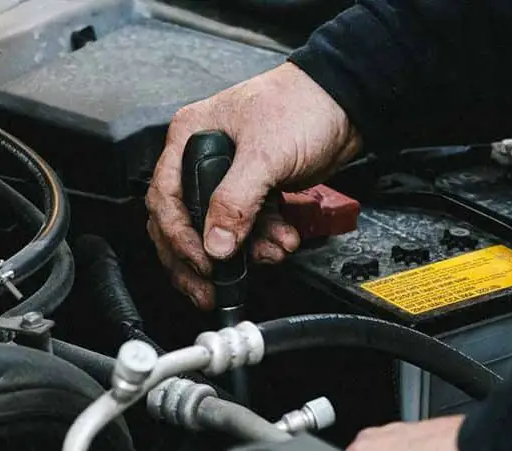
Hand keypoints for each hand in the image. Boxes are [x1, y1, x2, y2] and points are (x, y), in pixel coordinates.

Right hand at [146, 62, 360, 308]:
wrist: (347, 102)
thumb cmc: (303, 104)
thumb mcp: (264, 154)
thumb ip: (235, 200)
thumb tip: (215, 243)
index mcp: (189, 138)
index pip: (165, 198)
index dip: (178, 236)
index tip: (201, 262)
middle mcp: (201, 157)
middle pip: (182, 222)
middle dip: (198, 260)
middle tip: (209, 288)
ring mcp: (228, 176)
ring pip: (217, 231)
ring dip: (243, 253)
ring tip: (268, 255)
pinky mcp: (254, 192)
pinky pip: (247, 229)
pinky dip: (262, 243)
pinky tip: (281, 241)